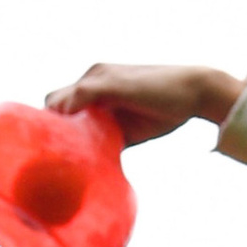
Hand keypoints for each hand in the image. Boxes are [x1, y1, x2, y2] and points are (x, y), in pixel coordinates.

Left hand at [45, 62, 242, 147]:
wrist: (195, 92)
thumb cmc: (165, 111)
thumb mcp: (129, 130)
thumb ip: (108, 141)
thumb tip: (94, 169)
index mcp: (96, 86)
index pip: (60, 104)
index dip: (55, 126)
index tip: (55, 151)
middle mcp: (93, 77)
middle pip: (53, 101)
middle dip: (51, 127)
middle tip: (55, 154)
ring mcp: (98, 78)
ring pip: (58, 99)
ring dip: (56, 125)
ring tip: (57, 152)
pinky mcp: (107, 83)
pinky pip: (75, 97)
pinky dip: (68, 116)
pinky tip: (70, 138)